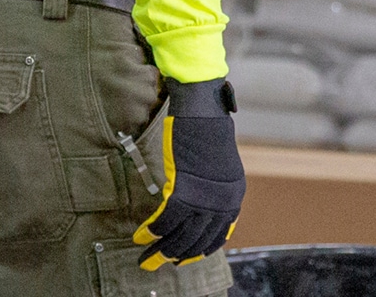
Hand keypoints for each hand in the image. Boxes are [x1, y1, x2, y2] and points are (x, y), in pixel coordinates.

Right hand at [132, 78, 242, 270]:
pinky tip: (142, 235)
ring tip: (146, 257)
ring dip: (160, 249)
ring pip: (179, 235)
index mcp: (233, 198)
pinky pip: (165, 221)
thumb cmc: (207, 132)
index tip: (182, 259)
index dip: (197, 251)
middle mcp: (222, 203)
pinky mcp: (184, 190)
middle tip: (156, 263)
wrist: (202, 112)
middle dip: (174, 256)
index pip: (216, 237)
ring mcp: (204, 198)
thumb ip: (210, 190)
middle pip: (196, 241)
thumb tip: (194, 207)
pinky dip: (152, 231)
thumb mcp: (217, 167)